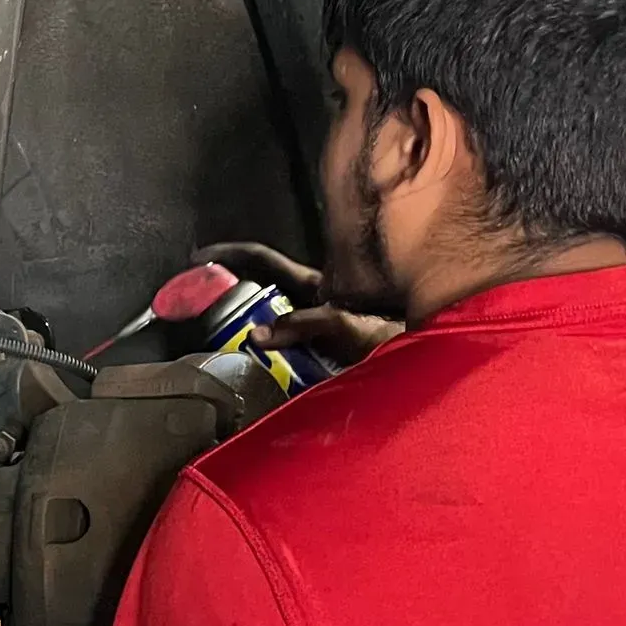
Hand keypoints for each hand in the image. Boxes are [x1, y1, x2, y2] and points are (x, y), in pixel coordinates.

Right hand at [197, 240, 400, 367]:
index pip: (262, 260)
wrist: (430, 361)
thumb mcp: (350, 328)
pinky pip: (277, 350)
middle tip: (195, 312)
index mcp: (313, 286)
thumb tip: (258, 334)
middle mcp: (308, 302)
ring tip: (218, 346)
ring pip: (264, 321)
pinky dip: (260, 357)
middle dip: (224, 296)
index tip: (196, 259)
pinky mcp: (313, 352)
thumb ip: (309, 325)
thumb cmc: (396, 336)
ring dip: (240, 331)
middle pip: (255, 290)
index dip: (229, 255)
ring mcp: (310, 326)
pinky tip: (250, 370)